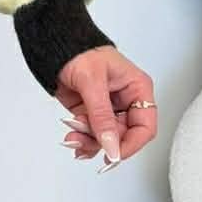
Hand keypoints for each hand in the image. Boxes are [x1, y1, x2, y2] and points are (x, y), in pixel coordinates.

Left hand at [53, 45, 156, 170]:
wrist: (56, 46)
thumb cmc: (79, 52)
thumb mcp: (92, 83)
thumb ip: (102, 117)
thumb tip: (112, 147)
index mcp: (137, 89)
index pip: (145, 126)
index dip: (131, 144)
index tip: (114, 155)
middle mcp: (127, 101)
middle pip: (124, 136)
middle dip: (103, 143)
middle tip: (82, 143)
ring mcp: (109, 109)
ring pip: (107, 139)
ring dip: (89, 142)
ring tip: (72, 138)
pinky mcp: (92, 114)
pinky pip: (93, 135)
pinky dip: (82, 140)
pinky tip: (72, 139)